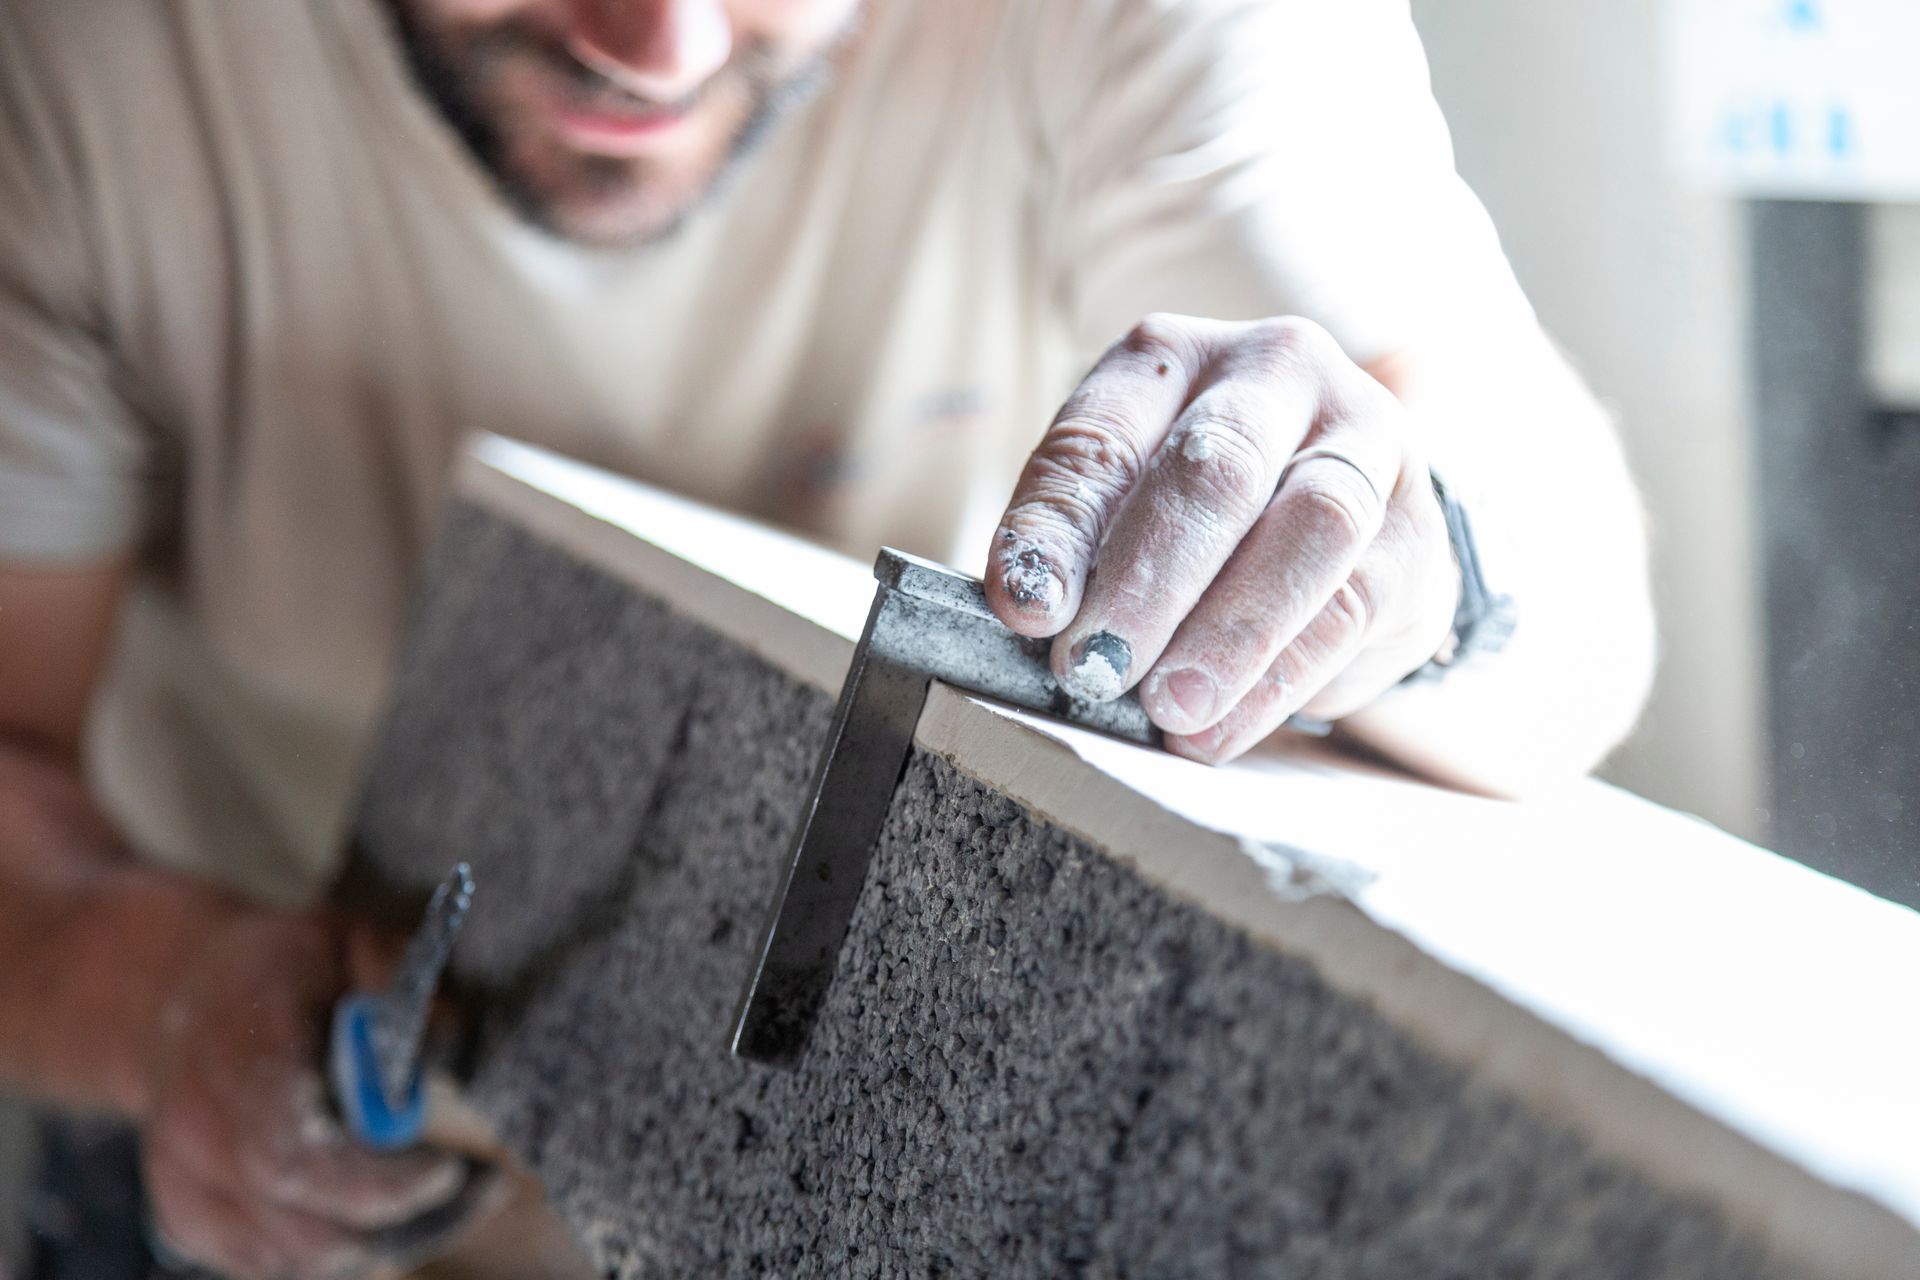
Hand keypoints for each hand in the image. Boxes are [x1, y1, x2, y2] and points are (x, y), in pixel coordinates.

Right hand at [143, 910, 477, 1278]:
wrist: (178, 993)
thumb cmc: (288, 968)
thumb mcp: (353, 939)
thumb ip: (402, 987)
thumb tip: (445, 1055)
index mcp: (237, 1045)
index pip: (290, 1147)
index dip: (374, 1178)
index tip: (449, 1169)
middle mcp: (195, 1122)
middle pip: (295, 1218)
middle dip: (398, 1215)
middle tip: (476, 1187)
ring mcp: (181, 1178)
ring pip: (290, 1255)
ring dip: (377, 1237)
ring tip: (436, 1191)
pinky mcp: (186, 1217)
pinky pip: (272, 1264)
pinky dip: (335, 1245)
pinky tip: (373, 1200)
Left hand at [986, 314, 1458, 763]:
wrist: (1334, 512)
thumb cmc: (1190, 508)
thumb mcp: (1112, 498)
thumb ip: (1070, 537)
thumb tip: (1032, 606)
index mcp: (1175, 356)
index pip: (1104, 436)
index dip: (1056, 530)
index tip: (1027, 612)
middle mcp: (1282, 371)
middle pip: (1219, 467)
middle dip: (1149, 581)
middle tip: (1097, 667)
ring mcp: (1367, 443)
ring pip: (1312, 528)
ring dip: (1230, 635)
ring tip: (1169, 708)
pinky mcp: (1416, 532)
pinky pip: (1354, 606)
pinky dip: (1279, 679)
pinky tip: (1223, 726)